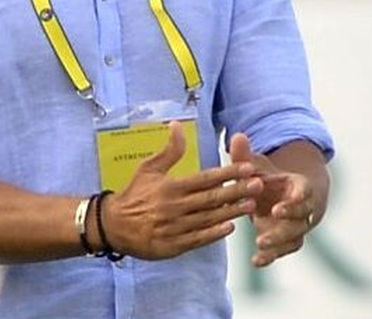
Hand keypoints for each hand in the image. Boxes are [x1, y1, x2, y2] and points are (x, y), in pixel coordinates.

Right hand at [102, 122, 262, 259]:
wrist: (113, 225)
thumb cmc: (134, 194)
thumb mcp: (149, 168)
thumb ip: (169, 150)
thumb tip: (177, 124)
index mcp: (171, 187)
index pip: (204, 178)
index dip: (227, 173)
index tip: (246, 167)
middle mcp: (174, 207)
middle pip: (211, 198)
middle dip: (236, 191)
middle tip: (257, 185)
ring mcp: (174, 227)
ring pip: (208, 219)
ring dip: (231, 212)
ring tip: (251, 205)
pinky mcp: (173, 245)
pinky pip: (197, 239)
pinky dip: (214, 234)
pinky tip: (229, 227)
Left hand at [228, 133, 316, 267]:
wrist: (281, 199)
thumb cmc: (268, 180)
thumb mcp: (257, 167)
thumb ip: (246, 156)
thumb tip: (237, 136)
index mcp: (299, 188)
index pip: (304, 193)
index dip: (296, 198)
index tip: (281, 204)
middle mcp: (302, 209)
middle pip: (301, 217)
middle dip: (288, 219)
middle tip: (272, 217)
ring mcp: (296, 227)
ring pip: (295, 237)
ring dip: (279, 242)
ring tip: (260, 244)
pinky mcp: (286, 242)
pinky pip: (283, 251)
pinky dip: (271, 257)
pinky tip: (256, 261)